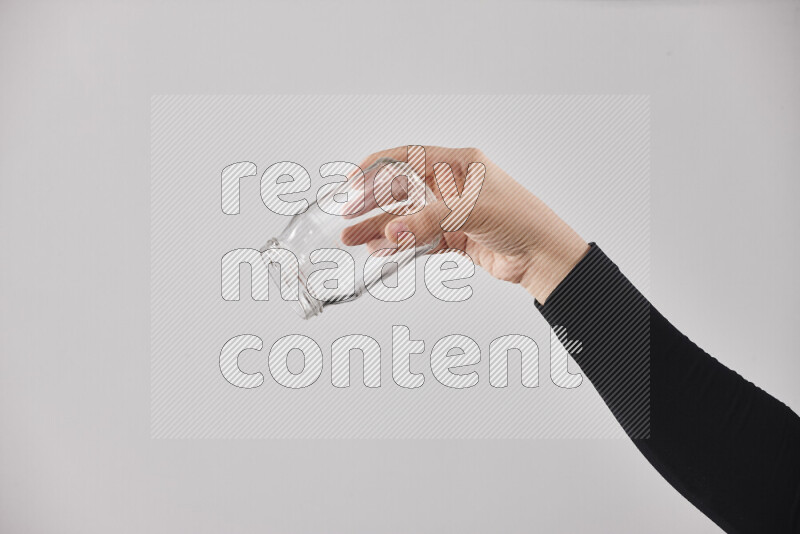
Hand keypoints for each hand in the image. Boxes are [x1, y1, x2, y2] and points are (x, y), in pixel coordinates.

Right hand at [341, 146, 589, 303]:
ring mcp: (450, 213)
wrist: (542, 256)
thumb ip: (428, 222)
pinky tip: (381, 251)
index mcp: (458, 165)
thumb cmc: (520, 219)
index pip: (408, 157)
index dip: (377, 167)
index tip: (352, 181)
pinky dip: (398, 245)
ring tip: (354, 238)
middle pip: (401, 190)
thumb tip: (392, 234)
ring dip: (380, 227)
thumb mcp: (470, 211)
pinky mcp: (452, 237)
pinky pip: (416, 239)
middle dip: (372, 202)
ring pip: (405, 218)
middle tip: (348, 214)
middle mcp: (451, 186)